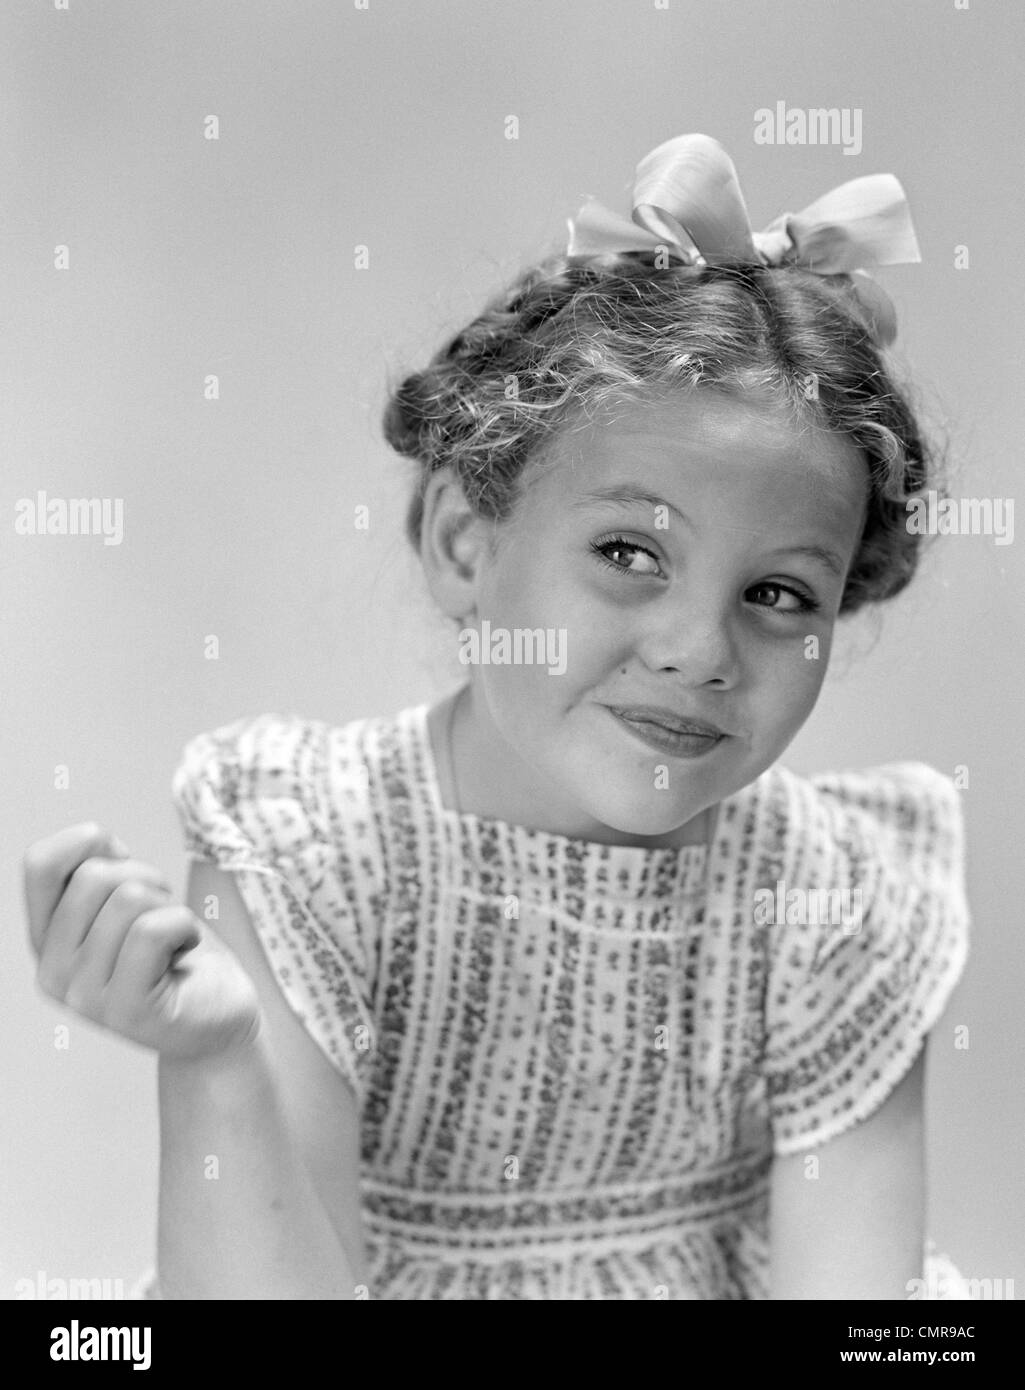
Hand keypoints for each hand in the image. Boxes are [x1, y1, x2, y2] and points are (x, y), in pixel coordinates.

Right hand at [23, 822, 262, 1061]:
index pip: (39, 865)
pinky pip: (154, 931)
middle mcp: (53, 972)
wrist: (218, 1018)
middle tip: (162, 911)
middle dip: (145, 877)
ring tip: (175, 938)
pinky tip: (186, 950)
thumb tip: (93, 837)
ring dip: (169, 906)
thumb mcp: (130, 905)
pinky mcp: (127, 1010)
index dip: (88, 842)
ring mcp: (85, 997)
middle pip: (94, 876)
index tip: (123, 860)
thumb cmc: (177, 954)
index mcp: (46, 940)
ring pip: (128, 900)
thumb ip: (99, 874)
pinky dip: (185, 926)